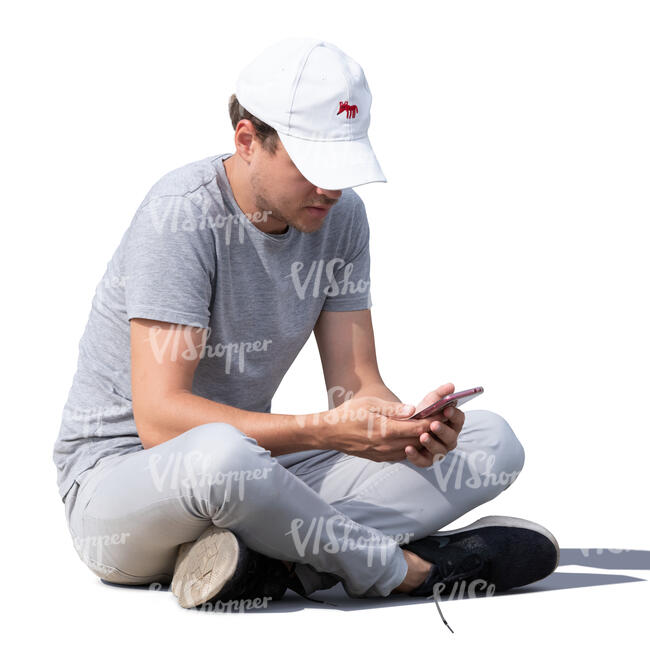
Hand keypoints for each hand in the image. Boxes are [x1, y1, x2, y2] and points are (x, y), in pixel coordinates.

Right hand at [324, 396, 443, 461]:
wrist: (331, 433)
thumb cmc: (349, 414)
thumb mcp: (370, 404)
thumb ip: (393, 409)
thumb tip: (413, 410)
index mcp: (386, 431)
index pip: (418, 428)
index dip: (433, 421)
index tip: (444, 413)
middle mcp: (387, 446)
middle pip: (419, 440)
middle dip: (433, 430)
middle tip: (445, 420)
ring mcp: (384, 454)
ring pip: (413, 449)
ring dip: (424, 440)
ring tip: (434, 428)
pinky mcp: (381, 458)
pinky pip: (403, 454)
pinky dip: (413, 447)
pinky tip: (416, 438)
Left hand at [391, 382, 465, 467]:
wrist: (408, 425)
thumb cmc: (424, 413)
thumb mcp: (430, 401)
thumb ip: (440, 394)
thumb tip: (451, 386)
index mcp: (453, 423)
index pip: (459, 419)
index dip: (454, 414)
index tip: (447, 409)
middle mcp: (449, 439)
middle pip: (451, 437)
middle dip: (443, 430)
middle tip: (434, 424)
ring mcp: (439, 450)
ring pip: (439, 450)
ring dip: (431, 444)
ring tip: (422, 436)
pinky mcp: (426, 459)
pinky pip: (423, 461)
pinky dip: (416, 456)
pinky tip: (408, 449)